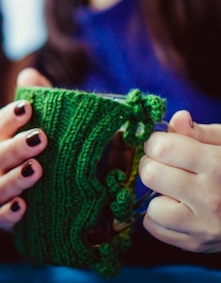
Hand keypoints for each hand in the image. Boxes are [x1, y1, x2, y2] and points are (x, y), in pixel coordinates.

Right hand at [0, 68, 50, 231]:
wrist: (77, 198)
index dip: (10, 116)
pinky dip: (10, 213)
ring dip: (15, 178)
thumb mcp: (59, 125)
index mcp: (8, 140)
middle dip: (16, 145)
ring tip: (37, 170)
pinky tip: (24, 207)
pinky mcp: (12, 220)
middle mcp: (1, 166)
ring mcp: (5, 193)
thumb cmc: (61, 154)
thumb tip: (29, 74)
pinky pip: (3, 219)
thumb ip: (45, 100)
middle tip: (41, 138)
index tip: (28, 107)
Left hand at [139, 110, 220, 252]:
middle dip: (152, 165)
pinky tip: (177, 207)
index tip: (165, 144)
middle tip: (166, 165)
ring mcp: (204, 226)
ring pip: (152, 207)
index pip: (162, 148)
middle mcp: (211, 198)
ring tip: (176, 190)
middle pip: (151, 174)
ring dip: (157, 195)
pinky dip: (159, 217)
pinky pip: (155, 228)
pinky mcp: (197, 244)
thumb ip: (201, 133)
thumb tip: (176, 119)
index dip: (157, 141)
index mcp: (218, 167)